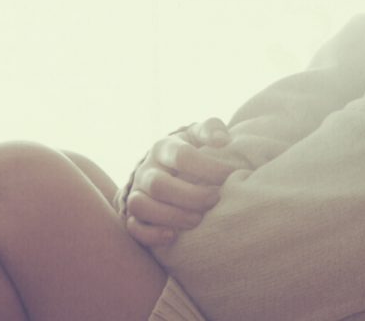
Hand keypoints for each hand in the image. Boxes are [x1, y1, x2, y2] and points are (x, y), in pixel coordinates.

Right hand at [126, 117, 243, 246]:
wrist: (164, 168)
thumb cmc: (190, 152)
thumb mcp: (198, 135)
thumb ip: (211, 128)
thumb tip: (222, 139)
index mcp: (163, 147)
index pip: (182, 156)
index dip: (208, 167)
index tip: (231, 175)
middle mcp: (146, 170)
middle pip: (159, 185)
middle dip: (190, 196)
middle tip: (215, 200)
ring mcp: (138, 193)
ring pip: (141, 206)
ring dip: (171, 216)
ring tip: (197, 220)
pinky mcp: (134, 216)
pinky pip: (133, 228)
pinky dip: (151, 234)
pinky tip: (173, 236)